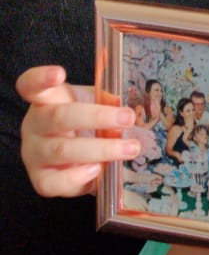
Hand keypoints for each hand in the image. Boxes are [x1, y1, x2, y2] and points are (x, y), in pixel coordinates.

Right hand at [19, 65, 139, 197]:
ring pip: (61, 150)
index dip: (42, 78)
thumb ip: (109, 102)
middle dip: (98, 117)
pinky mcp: (41, 179)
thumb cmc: (87, 126)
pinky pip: (55, 182)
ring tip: (131, 148)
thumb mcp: (97, 106)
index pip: (31, 85)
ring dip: (102, 149)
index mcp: (46, 100)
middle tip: (127, 118)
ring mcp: (34, 153)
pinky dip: (80, 176)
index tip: (59, 73)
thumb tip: (127, 106)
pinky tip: (99, 170)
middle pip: (59, 117)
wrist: (78, 160)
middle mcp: (34, 126)